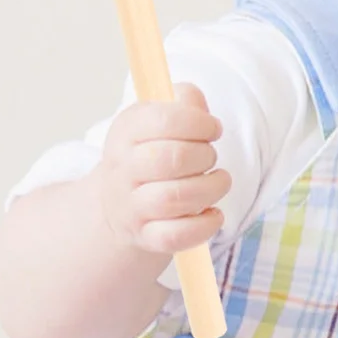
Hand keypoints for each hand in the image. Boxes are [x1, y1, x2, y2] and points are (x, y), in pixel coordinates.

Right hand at [98, 83, 229, 256]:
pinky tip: (213, 213)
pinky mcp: (146, 236)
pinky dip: (204, 225)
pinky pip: (175, 236)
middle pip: (169, 159)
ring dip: (210, 189)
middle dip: (204, 156)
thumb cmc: (152, 155)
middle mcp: (123, 169)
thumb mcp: (159, 120)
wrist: (119, 205)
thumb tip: (193, 101)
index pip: (163, 120)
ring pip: (173, 199)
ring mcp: (131, 207)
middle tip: (210, 158)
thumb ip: (182, 102)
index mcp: (126, 132)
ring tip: (218, 182)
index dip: (199, 123)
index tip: (213, 129)